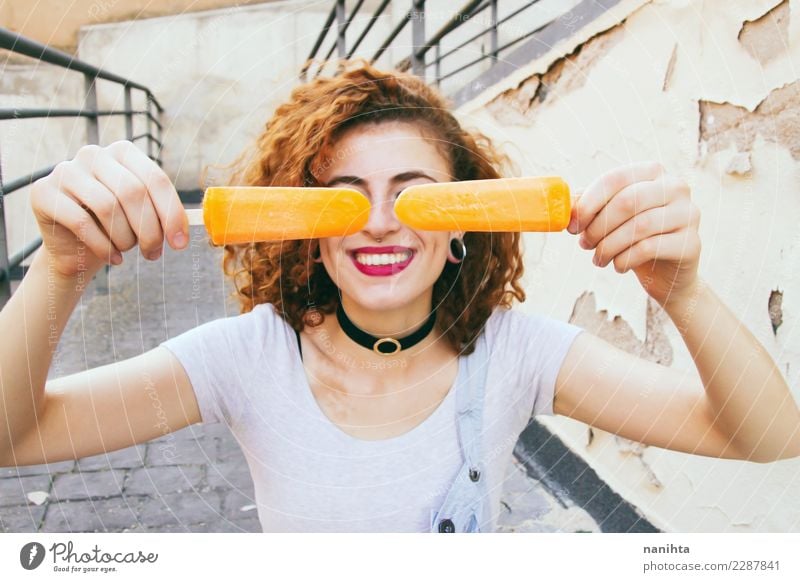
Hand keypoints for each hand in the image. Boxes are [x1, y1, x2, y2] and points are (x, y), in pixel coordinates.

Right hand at [30, 141, 188, 280]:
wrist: (77, 246)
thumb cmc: (117, 227)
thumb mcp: (144, 216)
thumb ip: (165, 213)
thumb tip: (186, 230)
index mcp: (124, 152)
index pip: (155, 179)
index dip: (171, 214)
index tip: (179, 244)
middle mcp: (93, 154)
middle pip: (132, 192)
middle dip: (149, 230)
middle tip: (153, 253)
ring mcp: (65, 171)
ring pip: (107, 206)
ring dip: (125, 238)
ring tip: (127, 251)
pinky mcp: (44, 193)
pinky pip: (82, 223)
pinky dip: (103, 247)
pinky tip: (112, 258)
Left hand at [567, 161, 701, 305]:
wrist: (666, 273)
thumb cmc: (633, 238)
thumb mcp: (610, 217)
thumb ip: (589, 206)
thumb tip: (565, 206)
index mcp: (653, 172)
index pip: (615, 179)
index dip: (589, 203)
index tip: (573, 225)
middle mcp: (676, 187)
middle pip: (627, 201)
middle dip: (598, 226)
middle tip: (584, 244)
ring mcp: (688, 214)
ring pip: (638, 226)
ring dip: (609, 246)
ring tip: (598, 259)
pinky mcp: (692, 243)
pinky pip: (649, 248)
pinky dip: (625, 259)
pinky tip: (618, 266)